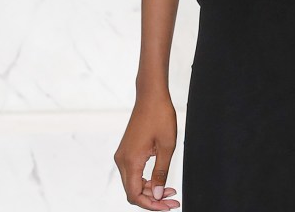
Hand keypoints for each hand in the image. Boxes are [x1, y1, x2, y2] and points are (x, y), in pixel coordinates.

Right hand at [114, 91, 178, 208]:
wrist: (151, 95)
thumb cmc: (160, 116)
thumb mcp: (166, 146)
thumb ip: (160, 173)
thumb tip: (156, 195)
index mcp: (130, 161)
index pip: (135, 195)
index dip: (151, 204)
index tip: (168, 206)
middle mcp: (122, 160)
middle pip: (133, 191)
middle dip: (152, 199)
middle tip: (173, 200)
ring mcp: (122, 154)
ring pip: (132, 183)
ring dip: (149, 190)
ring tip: (170, 191)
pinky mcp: (126, 150)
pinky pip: (133, 172)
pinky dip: (145, 179)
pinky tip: (160, 180)